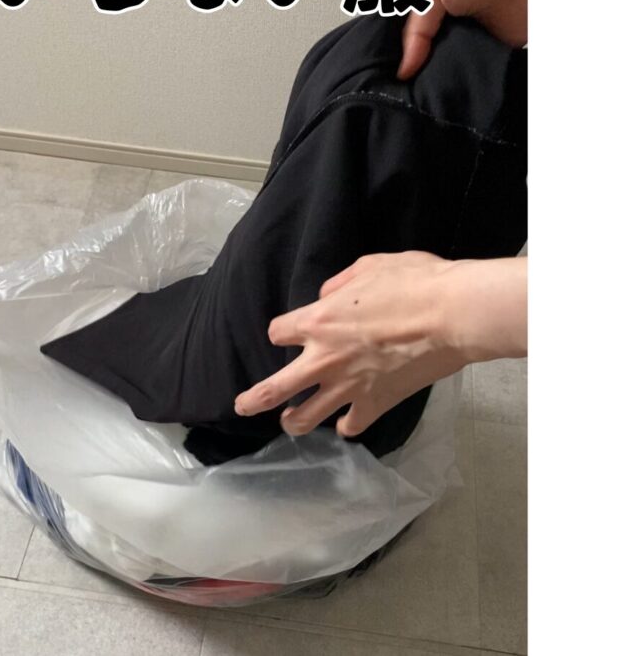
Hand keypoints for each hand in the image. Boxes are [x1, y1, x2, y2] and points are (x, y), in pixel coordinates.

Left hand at [234, 252, 526, 437]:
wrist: (451, 315)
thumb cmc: (412, 282)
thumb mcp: (368, 266)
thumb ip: (339, 283)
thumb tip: (327, 294)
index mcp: (317, 321)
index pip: (278, 332)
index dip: (283, 331)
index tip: (290, 332)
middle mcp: (323, 358)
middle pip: (275, 388)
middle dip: (254, 399)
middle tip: (241, 406)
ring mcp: (348, 386)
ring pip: (307, 417)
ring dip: (295, 422)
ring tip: (289, 423)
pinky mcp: (376, 403)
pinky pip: (352, 425)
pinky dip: (348, 425)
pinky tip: (346, 423)